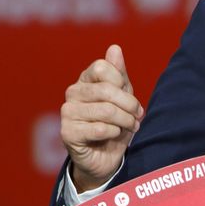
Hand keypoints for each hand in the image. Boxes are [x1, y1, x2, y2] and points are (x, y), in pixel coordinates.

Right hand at [60, 45, 142, 192]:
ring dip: (124, 121)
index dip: (122, 83)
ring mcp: (67, 113)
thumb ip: (119, 73)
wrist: (105, 157)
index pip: (102, 67)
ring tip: (129, 127)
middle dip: (129, 105)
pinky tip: (112, 136)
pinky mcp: (67, 133)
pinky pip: (99, 128)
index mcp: (85, 80)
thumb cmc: (115, 123)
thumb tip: (114, 48)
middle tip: (137, 116)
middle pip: (107, 90)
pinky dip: (113, 133)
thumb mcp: (123, 96)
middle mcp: (72, 93)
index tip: (130, 98)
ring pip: (106, 111)